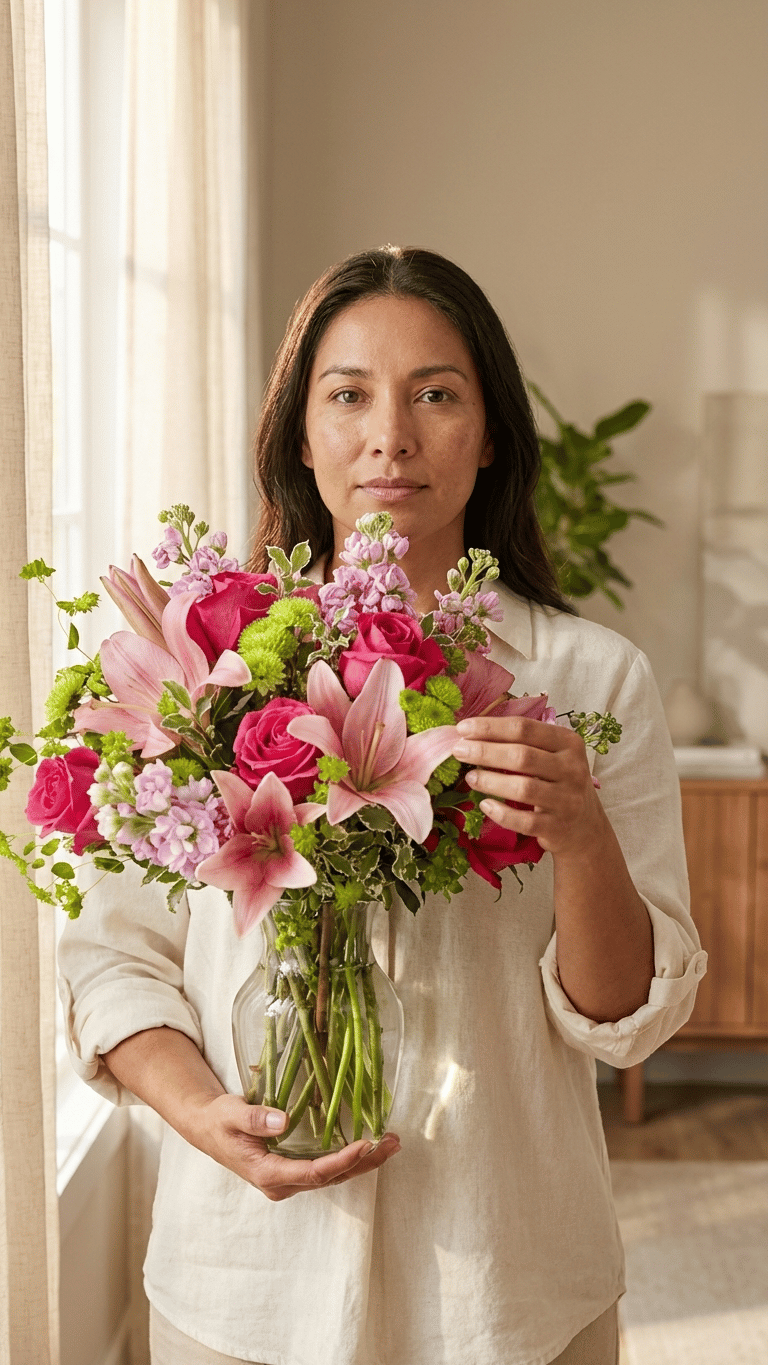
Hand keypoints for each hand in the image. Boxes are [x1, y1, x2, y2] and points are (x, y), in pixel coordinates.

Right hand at [188, 1093, 400, 1201]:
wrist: (208, 1129)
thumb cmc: (219, 1121)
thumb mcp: (230, 1114)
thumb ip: (254, 1118)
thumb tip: (282, 1121)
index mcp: (267, 1173)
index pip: (314, 1173)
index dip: (342, 1161)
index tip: (365, 1144)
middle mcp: (282, 1183)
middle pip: (331, 1177)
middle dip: (364, 1162)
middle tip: (393, 1143)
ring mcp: (289, 1179)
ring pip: (333, 1176)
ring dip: (363, 1161)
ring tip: (391, 1143)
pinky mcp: (294, 1171)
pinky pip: (327, 1169)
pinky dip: (350, 1158)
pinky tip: (368, 1145)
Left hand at [453, 715, 605, 857]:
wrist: (585, 826)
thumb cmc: (558, 783)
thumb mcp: (552, 756)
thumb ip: (522, 742)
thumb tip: (471, 732)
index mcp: (568, 743)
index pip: (525, 728)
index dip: (490, 727)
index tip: (463, 728)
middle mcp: (572, 769)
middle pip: (522, 756)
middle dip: (485, 752)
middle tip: (458, 750)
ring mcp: (567, 800)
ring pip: (523, 788)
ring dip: (490, 781)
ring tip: (470, 778)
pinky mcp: (558, 827)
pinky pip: (524, 821)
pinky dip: (501, 813)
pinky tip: (485, 805)